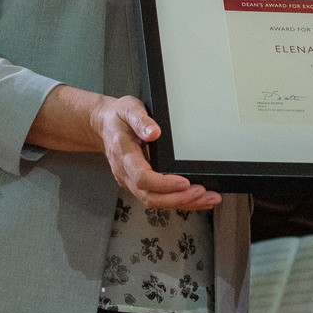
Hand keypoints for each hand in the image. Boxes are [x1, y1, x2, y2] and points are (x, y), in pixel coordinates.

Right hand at [90, 95, 221, 211]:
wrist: (105, 125)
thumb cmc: (118, 118)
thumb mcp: (128, 109)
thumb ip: (140, 120)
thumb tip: (154, 132)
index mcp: (124, 154)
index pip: (142, 177)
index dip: (163, 183)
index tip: (184, 182)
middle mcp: (126, 172)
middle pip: (150, 197)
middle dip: (177, 199)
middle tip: (201, 193)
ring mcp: (131, 180)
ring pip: (155, 201)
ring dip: (181, 202)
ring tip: (207, 199)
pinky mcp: (139, 184)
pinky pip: (157, 197)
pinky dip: (178, 200)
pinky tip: (196, 199)